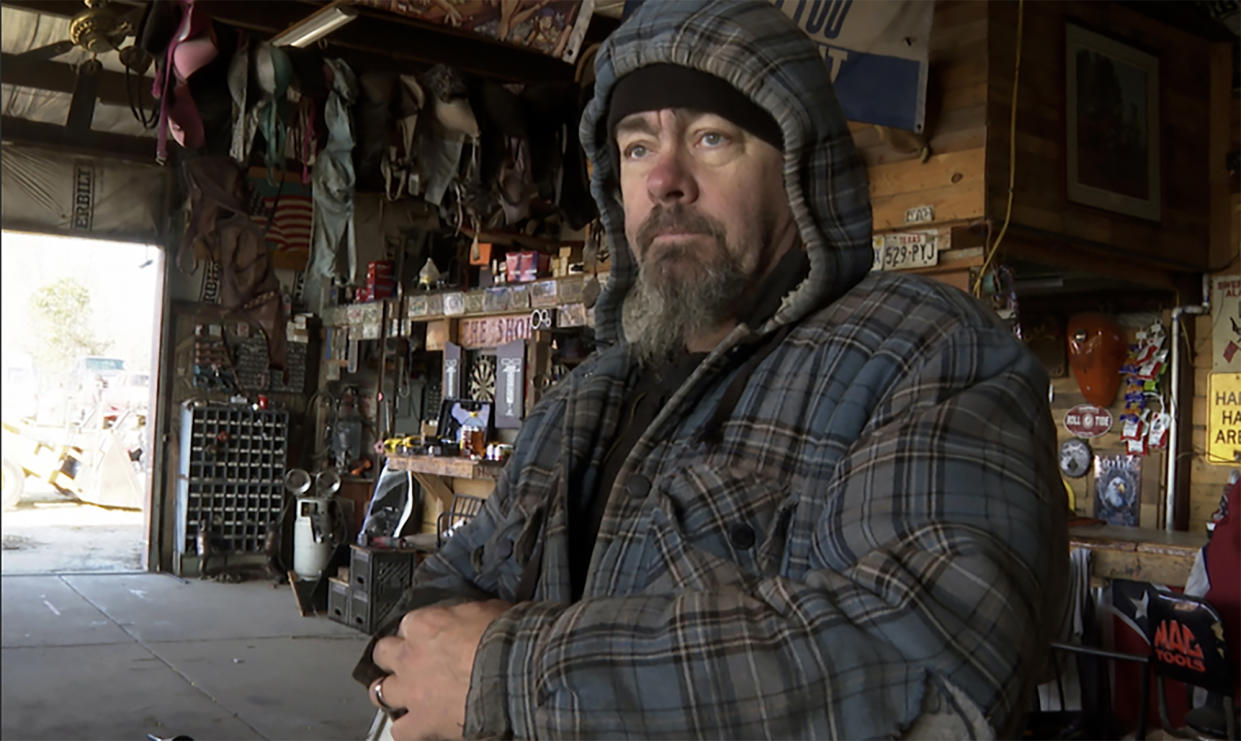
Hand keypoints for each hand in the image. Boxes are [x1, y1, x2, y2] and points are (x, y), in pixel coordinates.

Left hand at [370, 599, 511, 739]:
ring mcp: (411, 691)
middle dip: (394, 657)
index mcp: (424, 624)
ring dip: (391, 692)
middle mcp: (409, 656)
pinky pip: (401, 731)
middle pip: (383, 652)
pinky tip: (418, 727)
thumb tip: (473, 616)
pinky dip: (408, 729)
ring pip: (379, 691)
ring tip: (404, 695)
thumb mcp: (488, 610)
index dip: (421, 631)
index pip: (409, 623)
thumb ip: (468, 614)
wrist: (514, 675)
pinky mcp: (421, 722)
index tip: (431, 636)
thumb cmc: (506, 641)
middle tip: (410, 662)